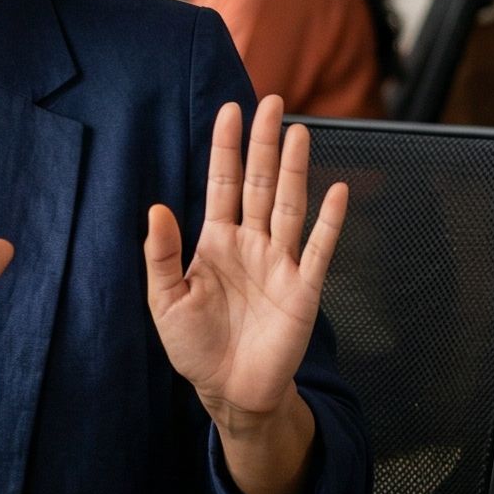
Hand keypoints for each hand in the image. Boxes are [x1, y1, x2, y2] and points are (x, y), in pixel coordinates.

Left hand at [145, 97, 347, 423]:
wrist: (229, 391)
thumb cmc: (195, 347)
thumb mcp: (165, 301)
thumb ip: (161, 255)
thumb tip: (156, 207)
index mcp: (216, 242)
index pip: (223, 184)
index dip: (226, 148)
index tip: (229, 110)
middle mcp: (251, 244)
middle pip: (260, 184)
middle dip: (265, 144)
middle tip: (272, 102)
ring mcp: (279, 264)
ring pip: (289, 206)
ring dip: (295, 170)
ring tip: (300, 131)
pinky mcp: (303, 290)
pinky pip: (318, 250)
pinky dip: (329, 222)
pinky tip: (337, 192)